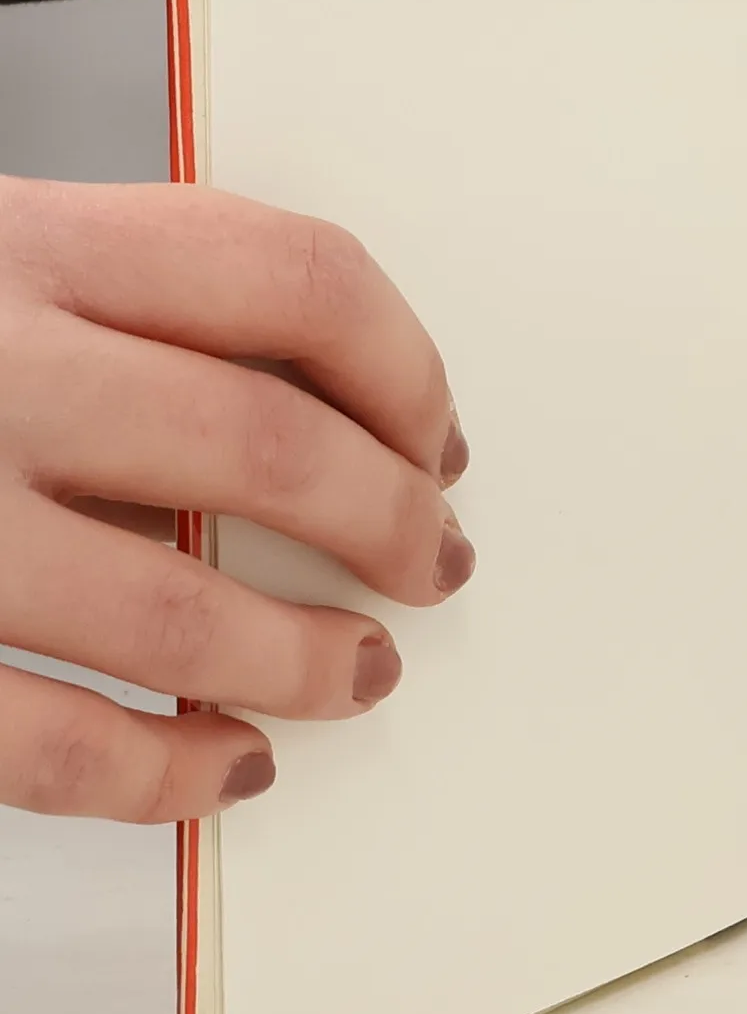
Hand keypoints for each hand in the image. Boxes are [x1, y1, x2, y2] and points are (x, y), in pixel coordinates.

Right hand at [0, 177, 473, 822]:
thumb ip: (119, 305)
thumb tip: (340, 422)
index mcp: (22, 240)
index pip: (293, 274)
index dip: (404, 366)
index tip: (438, 437)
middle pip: (267, 446)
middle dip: (389, 521)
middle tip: (434, 563)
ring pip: (176, 613)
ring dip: (306, 658)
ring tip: (359, 673)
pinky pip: (44, 746)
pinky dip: (159, 773)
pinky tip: (224, 767)